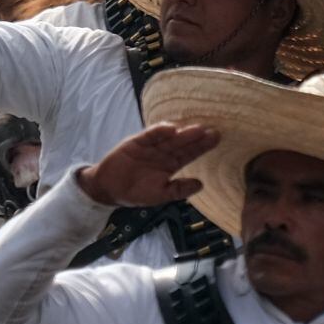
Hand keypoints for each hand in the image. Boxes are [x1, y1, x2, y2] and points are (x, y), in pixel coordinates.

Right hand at [76, 122, 218, 207]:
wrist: (108, 189)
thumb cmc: (135, 193)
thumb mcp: (159, 195)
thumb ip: (179, 189)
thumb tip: (201, 184)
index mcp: (170, 166)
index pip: (189, 155)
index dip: (201, 147)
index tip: (216, 140)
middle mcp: (162, 153)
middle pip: (182, 144)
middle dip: (197, 138)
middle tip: (214, 132)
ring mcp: (150, 147)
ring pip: (169, 139)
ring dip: (182, 134)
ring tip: (198, 129)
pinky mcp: (136, 142)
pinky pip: (149, 136)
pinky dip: (159, 132)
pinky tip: (171, 129)